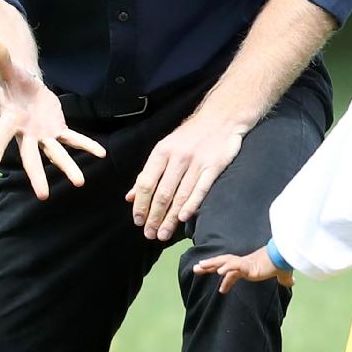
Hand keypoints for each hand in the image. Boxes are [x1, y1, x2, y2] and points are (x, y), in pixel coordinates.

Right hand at [0, 42, 107, 199]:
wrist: (23, 87)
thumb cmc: (12, 80)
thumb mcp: (8, 69)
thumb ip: (1, 59)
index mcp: (10, 120)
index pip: (1, 134)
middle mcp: (26, 133)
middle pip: (31, 157)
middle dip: (37, 176)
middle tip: (43, 196)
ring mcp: (43, 134)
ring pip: (55, 154)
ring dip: (68, 167)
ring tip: (80, 182)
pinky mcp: (57, 129)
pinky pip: (73, 139)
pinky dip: (86, 145)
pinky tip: (101, 153)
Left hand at [128, 114, 245, 240]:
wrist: (221, 118)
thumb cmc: (190, 136)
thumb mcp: (165, 149)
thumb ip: (148, 173)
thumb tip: (130, 196)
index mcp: (162, 152)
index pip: (146, 183)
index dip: (141, 204)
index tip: (138, 221)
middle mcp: (178, 157)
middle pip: (162, 193)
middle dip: (154, 216)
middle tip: (150, 234)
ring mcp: (197, 162)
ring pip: (180, 195)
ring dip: (170, 217)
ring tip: (163, 234)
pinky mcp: (215, 166)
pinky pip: (201, 188)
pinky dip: (191, 204)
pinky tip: (183, 218)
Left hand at [192, 247, 292, 294]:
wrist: (288, 256)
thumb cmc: (284, 262)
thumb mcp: (282, 274)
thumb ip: (284, 279)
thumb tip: (291, 282)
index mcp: (250, 265)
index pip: (234, 272)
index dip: (226, 281)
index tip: (221, 291)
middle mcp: (245, 263)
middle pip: (223, 263)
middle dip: (209, 266)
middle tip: (195, 269)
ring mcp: (245, 263)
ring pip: (224, 262)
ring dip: (211, 264)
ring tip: (198, 267)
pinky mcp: (249, 265)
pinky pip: (235, 266)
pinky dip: (227, 268)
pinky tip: (220, 271)